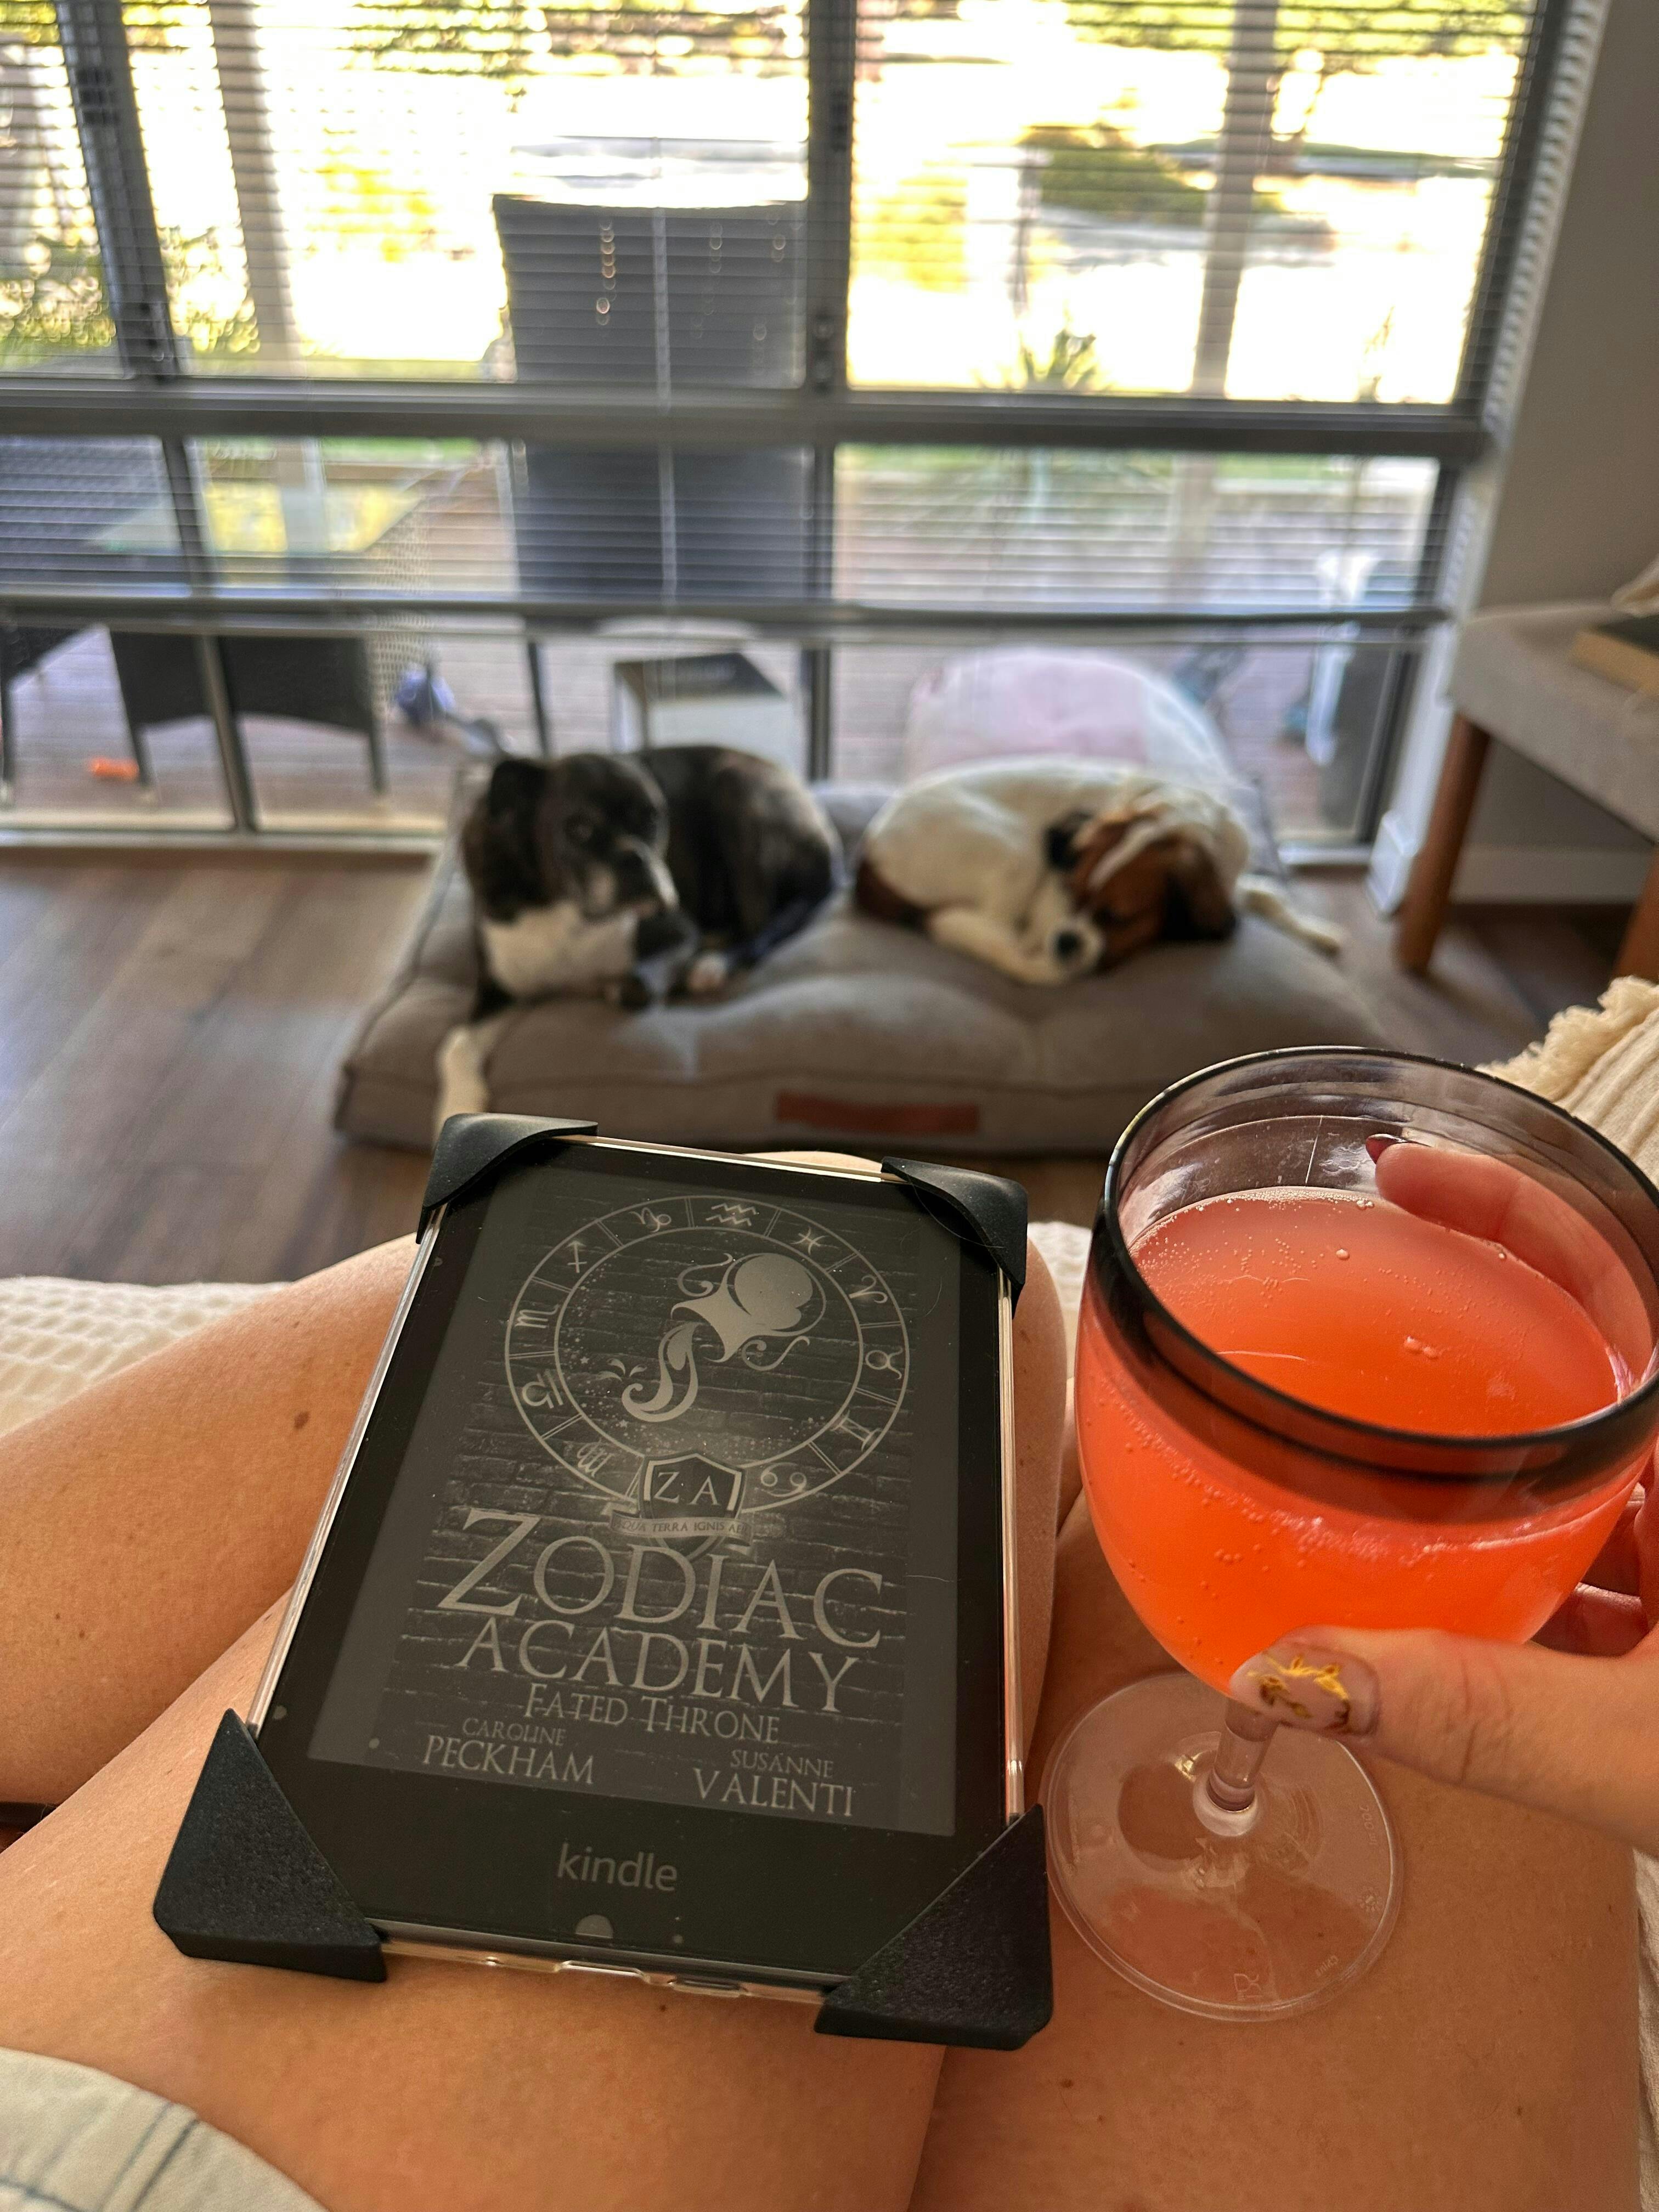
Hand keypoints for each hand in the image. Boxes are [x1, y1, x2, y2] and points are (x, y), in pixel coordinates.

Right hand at [1229, 1137, 1658, 1853]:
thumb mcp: (1654, 1750)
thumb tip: (1297, 1674)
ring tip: (1375, 1462)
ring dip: (1493, 1457)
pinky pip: (1609, 1546)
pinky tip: (1454, 1609)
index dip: (1513, 1204)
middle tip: (1357, 1301)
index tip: (1403, 1175)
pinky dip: (1529, 1556)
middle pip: (1598, 1348)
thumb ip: (1480, 1711)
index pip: (1625, 1267)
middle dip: (1476, 1317)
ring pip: (1598, 1456)